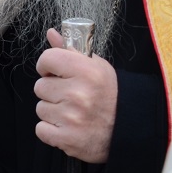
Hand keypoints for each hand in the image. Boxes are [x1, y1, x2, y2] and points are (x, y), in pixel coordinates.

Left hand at [33, 28, 117, 162]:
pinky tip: (68, 127)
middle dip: (52, 91)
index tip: (55, 72)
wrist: (131, 129)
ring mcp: (72, 118)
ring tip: (74, 112)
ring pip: (40, 108)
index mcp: (86, 72)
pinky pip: (41, 129)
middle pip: (40, 86)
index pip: (47, 59)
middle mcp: (78, 94)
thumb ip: (70, 50)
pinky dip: (51, 131)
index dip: (47, 66)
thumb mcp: (97, 67)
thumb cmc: (111, 95)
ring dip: (53, 111)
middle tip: (71, 96)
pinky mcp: (68, 139)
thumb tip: (51, 33)